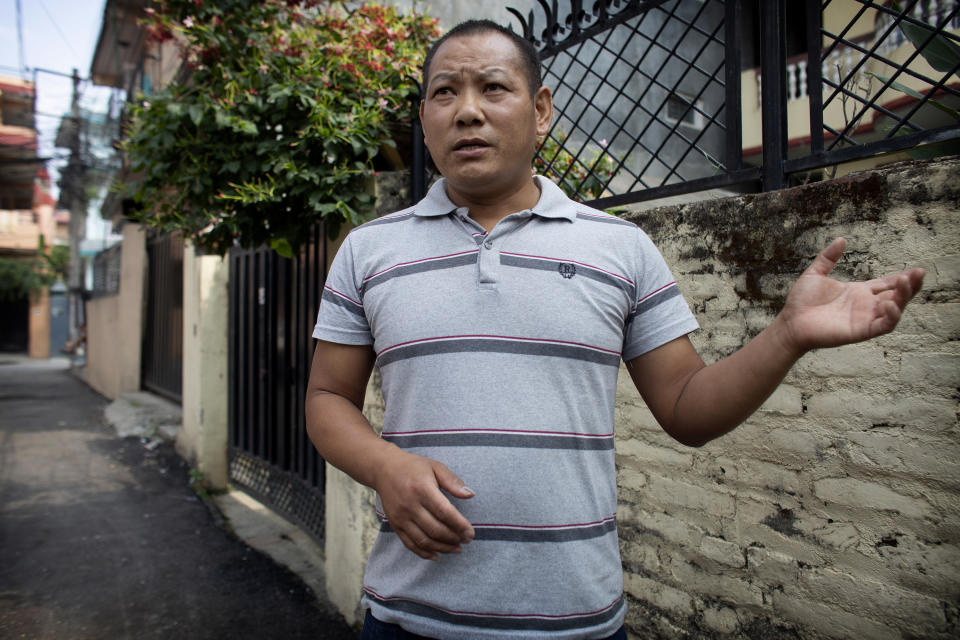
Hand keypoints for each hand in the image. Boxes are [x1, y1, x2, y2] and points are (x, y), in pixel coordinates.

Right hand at [372, 448, 474, 559]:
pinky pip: (410, 544)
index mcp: (422, 489)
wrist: (383, 469)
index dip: (459, 525)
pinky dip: (424, 553)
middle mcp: (410, 505)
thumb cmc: (413, 467)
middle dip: (454, 538)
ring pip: (424, 540)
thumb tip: (470, 494)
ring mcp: (401, 517)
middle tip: (466, 540)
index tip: (470, 533)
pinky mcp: (395, 524)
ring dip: (442, 548)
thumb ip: (453, 481)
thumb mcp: (435, 467)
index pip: (444, 512)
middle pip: (435, 529)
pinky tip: (437, 555)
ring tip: (456, 549)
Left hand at [778, 238, 924, 354]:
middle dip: (910, 285)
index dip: (903, 277)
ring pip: (894, 309)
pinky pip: (883, 325)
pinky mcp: (861, 331)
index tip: (916, 269)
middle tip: (918, 273)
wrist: (790, 321)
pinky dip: (892, 316)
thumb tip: (841, 239)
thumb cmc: (801, 301)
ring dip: (904, 297)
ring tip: (906, 282)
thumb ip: (828, 257)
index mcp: (858, 291)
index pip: (887, 284)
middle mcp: (865, 305)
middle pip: (896, 295)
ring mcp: (865, 318)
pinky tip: (892, 304)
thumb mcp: (815, 274)